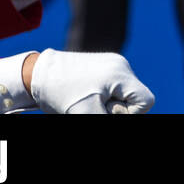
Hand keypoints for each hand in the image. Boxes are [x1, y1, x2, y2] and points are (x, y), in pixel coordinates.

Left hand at [27, 49, 154, 113]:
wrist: (37, 74)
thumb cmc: (60, 93)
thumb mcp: (84, 113)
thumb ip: (106, 119)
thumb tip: (121, 116)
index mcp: (120, 74)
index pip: (146, 101)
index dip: (129, 114)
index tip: (106, 113)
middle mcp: (120, 66)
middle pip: (134, 98)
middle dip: (116, 109)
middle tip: (92, 107)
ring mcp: (113, 64)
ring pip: (123, 94)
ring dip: (108, 104)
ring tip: (86, 102)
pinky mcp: (104, 66)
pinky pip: (114, 88)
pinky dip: (103, 97)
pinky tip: (85, 96)